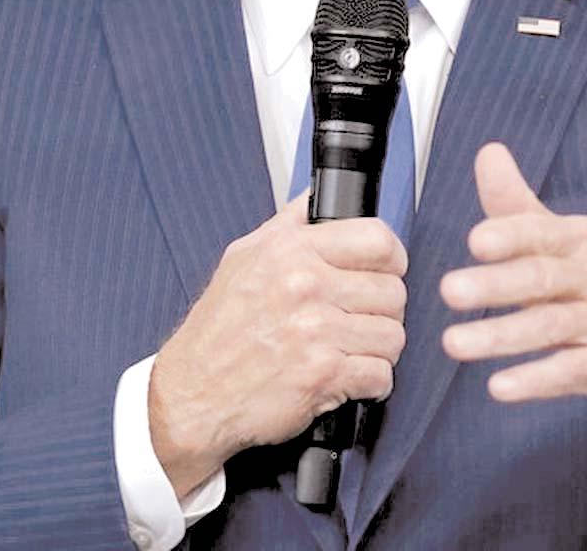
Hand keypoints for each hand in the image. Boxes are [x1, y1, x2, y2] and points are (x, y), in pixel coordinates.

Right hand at [148, 189, 407, 498]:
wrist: (193, 390)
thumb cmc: (219, 327)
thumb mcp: (245, 255)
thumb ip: (289, 223)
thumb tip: (319, 197)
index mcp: (290, 250)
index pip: (377, 239)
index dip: (391, 258)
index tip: (384, 271)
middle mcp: (305, 285)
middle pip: (393, 290)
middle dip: (383, 309)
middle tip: (361, 318)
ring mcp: (315, 331)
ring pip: (392, 335)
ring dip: (378, 348)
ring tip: (351, 349)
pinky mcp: (322, 375)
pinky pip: (381, 376)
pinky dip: (370, 383)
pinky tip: (346, 377)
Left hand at [440, 141, 586, 405]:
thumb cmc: (576, 273)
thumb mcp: (551, 234)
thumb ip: (513, 201)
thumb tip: (489, 152)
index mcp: (575, 240)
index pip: (540, 233)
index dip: (510, 235)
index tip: (474, 240)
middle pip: (540, 279)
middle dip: (495, 285)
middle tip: (448, 290)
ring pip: (548, 327)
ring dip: (500, 337)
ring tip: (451, 344)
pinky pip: (570, 372)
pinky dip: (535, 381)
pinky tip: (497, 388)